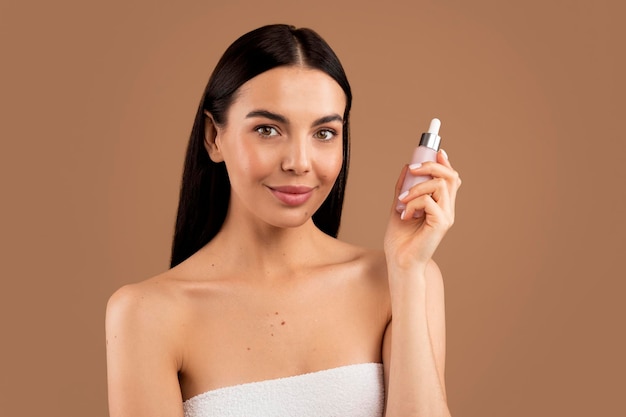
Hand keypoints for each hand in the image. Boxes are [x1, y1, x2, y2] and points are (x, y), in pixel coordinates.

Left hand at [384, 150, 461, 270]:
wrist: (399, 261)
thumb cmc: (400, 239)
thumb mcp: (399, 206)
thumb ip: (404, 188)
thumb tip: (407, 167)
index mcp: (440, 205)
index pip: (450, 179)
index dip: (445, 163)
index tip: (436, 150)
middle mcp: (447, 209)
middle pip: (450, 176)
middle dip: (431, 165)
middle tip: (413, 168)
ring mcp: (446, 216)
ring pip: (439, 184)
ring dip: (416, 188)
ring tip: (402, 201)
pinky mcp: (441, 223)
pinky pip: (428, 200)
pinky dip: (412, 203)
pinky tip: (404, 215)